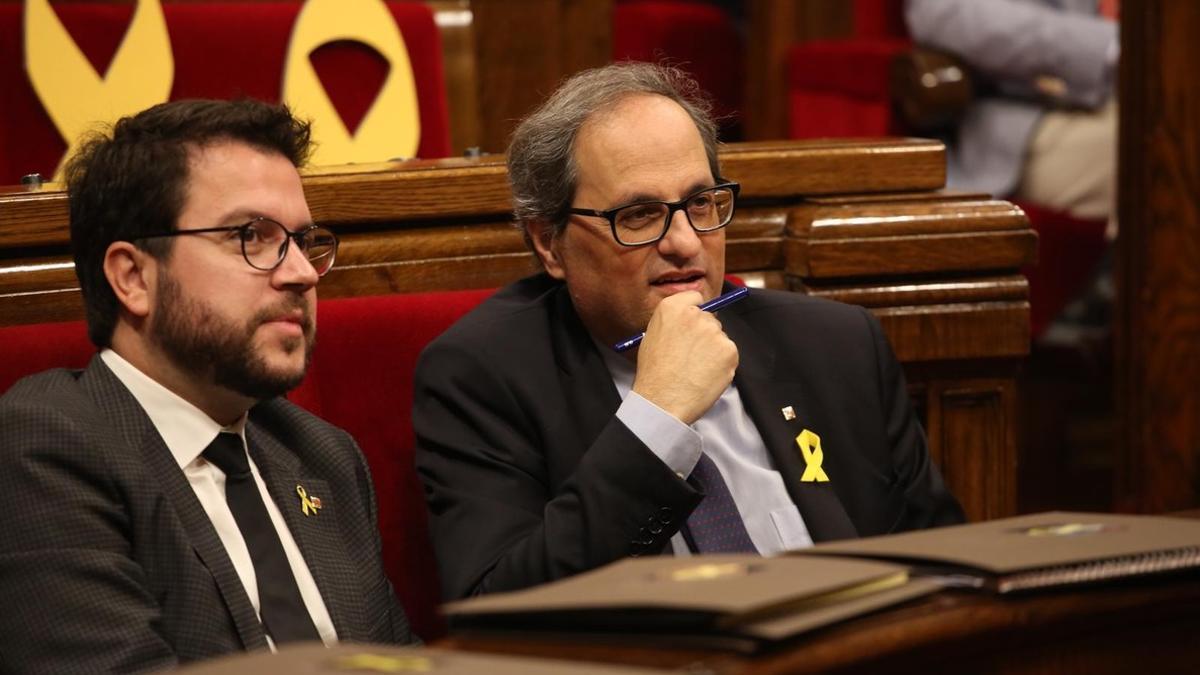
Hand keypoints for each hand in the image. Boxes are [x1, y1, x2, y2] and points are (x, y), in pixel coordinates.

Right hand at [631, 291, 737, 424]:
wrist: (663, 401)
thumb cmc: (654, 373)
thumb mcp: (652, 336)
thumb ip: (673, 322)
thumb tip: (691, 321)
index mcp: (672, 307)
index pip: (695, 297)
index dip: (695, 312)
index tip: (693, 325)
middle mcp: (695, 314)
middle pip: (710, 318)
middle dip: (705, 334)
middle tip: (692, 356)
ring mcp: (715, 331)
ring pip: (720, 338)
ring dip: (713, 351)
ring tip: (695, 370)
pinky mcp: (729, 350)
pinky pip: (729, 354)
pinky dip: (721, 364)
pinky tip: (705, 376)